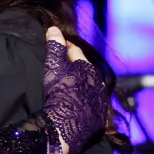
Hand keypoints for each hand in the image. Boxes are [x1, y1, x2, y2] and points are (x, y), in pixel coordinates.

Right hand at [43, 26, 106, 153]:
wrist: (67, 126)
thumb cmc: (59, 91)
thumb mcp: (54, 66)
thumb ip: (55, 46)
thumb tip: (54, 28)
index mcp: (88, 68)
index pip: (75, 51)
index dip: (64, 46)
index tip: (56, 43)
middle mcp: (98, 83)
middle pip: (84, 69)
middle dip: (74, 65)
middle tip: (61, 64)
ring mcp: (99, 101)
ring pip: (89, 87)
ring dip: (80, 84)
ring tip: (67, 84)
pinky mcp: (98, 119)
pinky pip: (90, 104)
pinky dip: (82, 101)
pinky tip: (74, 104)